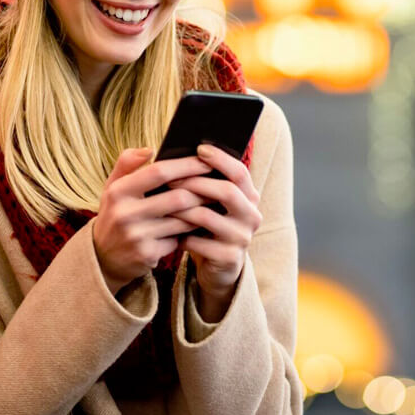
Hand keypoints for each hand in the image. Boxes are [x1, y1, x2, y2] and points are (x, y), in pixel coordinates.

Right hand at [91, 148, 212, 294]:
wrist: (103, 257)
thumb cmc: (115, 214)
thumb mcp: (112, 187)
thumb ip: (126, 164)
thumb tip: (149, 149)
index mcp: (118, 191)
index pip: (158, 172)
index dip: (186, 165)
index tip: (205, 161)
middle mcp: (125, 214)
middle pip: (177, 198)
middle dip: (201, 191)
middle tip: (217, 185)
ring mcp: (136, 236)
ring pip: (182, 220)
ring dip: (200, 211)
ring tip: (212, 202)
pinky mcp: (148, 255)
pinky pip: (178, 239)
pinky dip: (188, 232)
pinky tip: (198, 225)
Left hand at [170, 144, 261, 319]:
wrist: (217, 266)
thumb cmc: (209, 227)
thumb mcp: (211, 203)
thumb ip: (206, 181)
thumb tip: (186, 155)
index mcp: (249, 197)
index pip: (240, 172)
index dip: (221, 159)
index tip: (199, 148)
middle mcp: (252, 215)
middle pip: (227, 191)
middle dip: (196, 183)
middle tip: (170, 180)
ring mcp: (242, 238)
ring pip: (207, 216)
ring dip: (181, 209)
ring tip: (162, 205)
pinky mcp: (230, 258)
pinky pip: (200, 242)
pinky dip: (182, 236)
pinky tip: (170, 234)